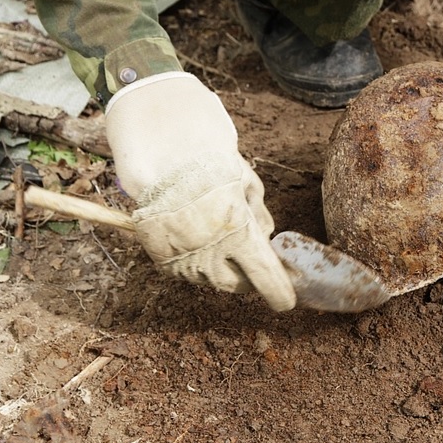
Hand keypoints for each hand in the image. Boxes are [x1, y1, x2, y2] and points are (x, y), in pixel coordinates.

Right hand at [105, 72, 295, 310]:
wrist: (156, 142)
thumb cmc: (209, 157)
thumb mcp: (246, 181)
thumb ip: (259, 215)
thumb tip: (268, 239)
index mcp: (238, 231)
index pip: (266, 277)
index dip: (279, 292)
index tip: (286, 300)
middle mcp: (210, 249)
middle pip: (236, 284)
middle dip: (248, 276)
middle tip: (252, 261)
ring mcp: (180, 253)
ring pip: (208, 279)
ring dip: (221, 268)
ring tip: (219, 239)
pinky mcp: (157, 252)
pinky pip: (182, 269)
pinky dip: (193, 260)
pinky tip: (196, 237)